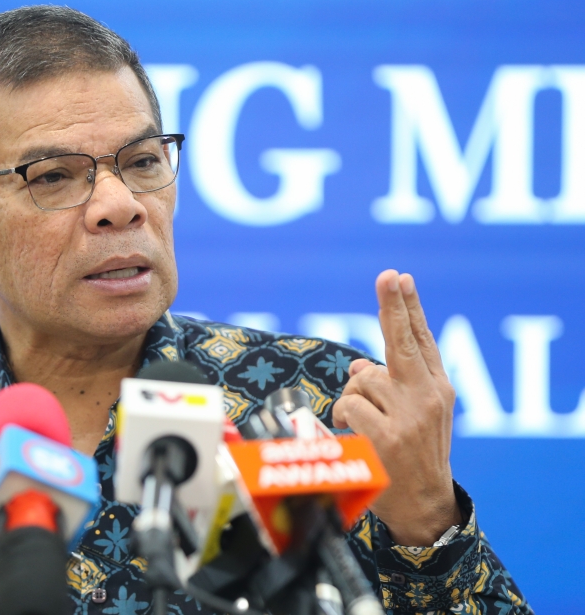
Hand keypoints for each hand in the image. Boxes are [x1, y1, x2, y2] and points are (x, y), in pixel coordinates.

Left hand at [332, 270, 462, 546]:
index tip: (399, 277)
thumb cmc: (413, 456)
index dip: (408, 308)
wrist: (425, 506)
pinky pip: (348, 405)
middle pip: (402, 342)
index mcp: (438, 388)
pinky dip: (342, 416)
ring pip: (361, 380)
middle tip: (387, 276)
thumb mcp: (414, 418)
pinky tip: (354, 433)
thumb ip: (393, 386)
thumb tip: (359, 364)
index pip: (421, 339)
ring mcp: (410, 416)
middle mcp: (429, 397)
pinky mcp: (388, 436)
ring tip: (365, 423)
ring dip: (352, 398)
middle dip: (393, 306)